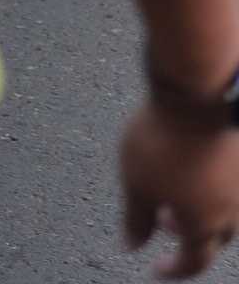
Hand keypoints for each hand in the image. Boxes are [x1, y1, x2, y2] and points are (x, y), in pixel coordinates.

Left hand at [123, 99, 238, 275]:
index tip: (155, 268)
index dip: (174, 269)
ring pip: (226, 212)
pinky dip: (211, 188)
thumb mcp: (136, 182)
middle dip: (189, 236)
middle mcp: (232, 212)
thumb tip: (131, 247)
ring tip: (175, 190)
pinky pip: (231, 186)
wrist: (196, 93)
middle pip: (214, 238)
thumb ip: (136, 220)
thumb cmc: (162, 141)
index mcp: (205, 225)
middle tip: (163, 220)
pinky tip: (192, 167)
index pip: (194, 262)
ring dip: (202, 211)